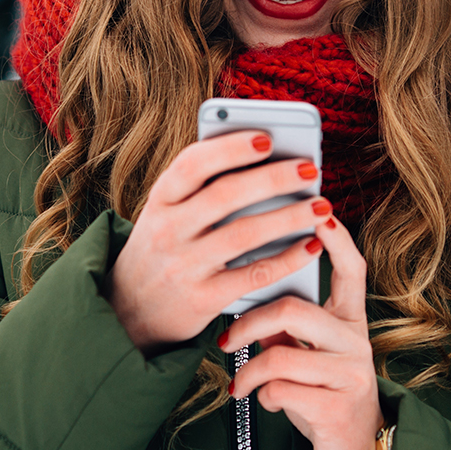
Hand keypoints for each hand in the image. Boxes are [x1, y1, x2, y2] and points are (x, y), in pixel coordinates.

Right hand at [106, 131, 325, 352]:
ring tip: (321, 205)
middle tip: (309, 168)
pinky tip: (311, 245)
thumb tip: (262, 158)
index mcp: (159, 200)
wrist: (129, 311)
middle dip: (273, 178)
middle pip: (225, 195)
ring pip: (244, 234)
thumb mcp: (165, 213)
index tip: (266, 138)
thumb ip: (200, 189)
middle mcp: (168, 230)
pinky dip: (287, 259)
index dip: (230, 148)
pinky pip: (254, 275)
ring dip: (289, 216)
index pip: (192, 164)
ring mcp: (184, 266)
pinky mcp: (203, 299)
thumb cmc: (161, 249)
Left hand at [220, 213, 383, 449]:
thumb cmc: (319, 391)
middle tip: (223, 339)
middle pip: (294, 310)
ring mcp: (352, 373)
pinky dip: (262, 397)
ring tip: (238, 384)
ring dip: (248, 371)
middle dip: (248, 323)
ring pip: (281, 355)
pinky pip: (282, 391)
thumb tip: (246, 292)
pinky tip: (264, 403)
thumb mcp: (305, 354)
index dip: (338, 240)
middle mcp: (356, 341)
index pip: (352, 270)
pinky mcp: (339, 407)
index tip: (321, 212)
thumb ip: (285, 325)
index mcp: (349, 321)